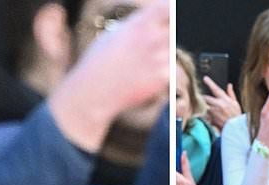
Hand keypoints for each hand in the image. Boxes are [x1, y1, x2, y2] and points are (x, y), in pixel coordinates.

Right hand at [46, 0, 170, 150]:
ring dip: (167, 58)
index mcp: (140, 24)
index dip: (171, 13)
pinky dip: (167, 76)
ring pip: (175, 53)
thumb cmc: (97, 63)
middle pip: (175, 31)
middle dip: (167, 38)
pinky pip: (175, 72)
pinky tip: (150, 79)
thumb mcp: (113, 33)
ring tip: (147, 67)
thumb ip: (133, 26)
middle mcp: (152, 38)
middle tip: (154, 49)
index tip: (168, 19)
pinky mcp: (162, 78)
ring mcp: (159, 58)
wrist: (93, 91)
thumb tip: (144, 22)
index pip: (168, 8)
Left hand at [201, 77, 239, 132]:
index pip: (215, 89)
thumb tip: (229, 85)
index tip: (205, 78)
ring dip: (206, 108)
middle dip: (204, 98)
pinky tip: (212, 117)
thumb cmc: (236, 116)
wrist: (235, 129)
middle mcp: (218, 105)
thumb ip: (231, 94)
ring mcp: (213, 112)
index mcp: (224, 99)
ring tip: (213, 111)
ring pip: (205, 107)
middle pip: (205, 98)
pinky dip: (207, 116)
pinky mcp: (210, 119)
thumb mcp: (236, 103)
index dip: (210, 83)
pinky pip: (205, 115)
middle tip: (205, 99)